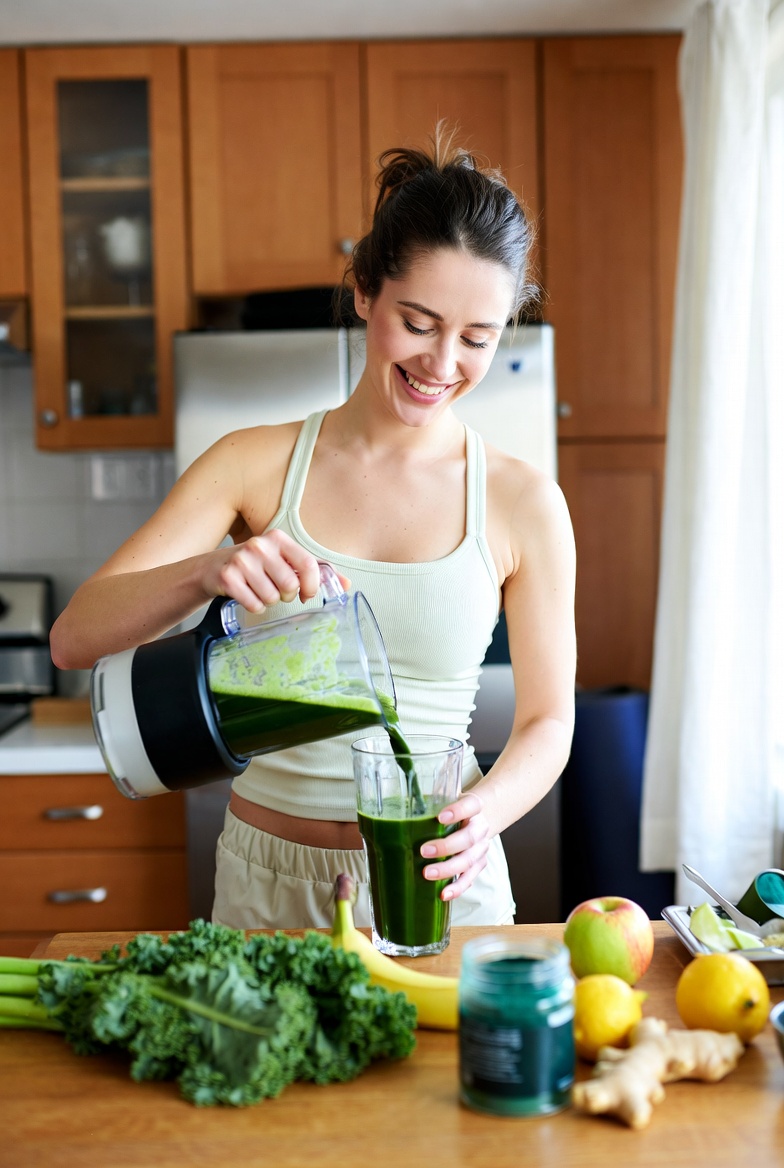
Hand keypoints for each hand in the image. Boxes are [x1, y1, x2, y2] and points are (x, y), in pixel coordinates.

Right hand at [203, 529, 349, 612]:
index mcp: (278, 538)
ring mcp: (242, 560)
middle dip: (287, 595)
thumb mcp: (284, 561)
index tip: (307, 595)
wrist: (213, 568)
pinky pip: (254, 605)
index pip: (307, 564)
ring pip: (271, 597)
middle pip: (289, 585)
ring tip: (260, 591)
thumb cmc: (255, 565)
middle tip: (278, 591)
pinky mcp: (228, 578)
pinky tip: (247, 596)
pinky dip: (254, 607)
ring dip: (269, 601)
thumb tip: (346, 584)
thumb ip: (314, 571)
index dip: (312, 585)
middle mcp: (260, 545)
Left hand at [419, 790, 490, 900]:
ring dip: (448, 869)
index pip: (471, 805)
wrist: (474, 821)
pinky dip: (457, 887)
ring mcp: (481, 848)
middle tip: (424, 851)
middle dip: (446, 846)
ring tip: (427, 874)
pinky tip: (443, 893)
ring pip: (469, 861)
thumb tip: (390, 815)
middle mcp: (480, 827)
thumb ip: (426, 805)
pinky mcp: (479, 865)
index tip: (440, 817)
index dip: (458, 811)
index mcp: (474, 807)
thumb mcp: (443, 801)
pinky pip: (469, 879)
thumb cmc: (451, 811)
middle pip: (469, 838)